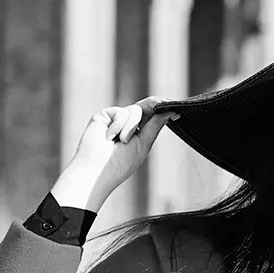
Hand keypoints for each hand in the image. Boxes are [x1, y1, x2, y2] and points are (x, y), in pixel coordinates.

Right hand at [53, 96, 175, 210]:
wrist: (97, 170)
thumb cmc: (120, 163)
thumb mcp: (144, 143)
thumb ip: (155, 125)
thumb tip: (172, 111)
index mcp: (139, 134)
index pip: (152, 117)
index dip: (162, 110)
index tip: (176, 105)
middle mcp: (127, 125)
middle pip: (145, 108)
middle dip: (155, 105)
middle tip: (166, 103)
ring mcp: (114, 120)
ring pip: (135, 110)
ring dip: (131, 127)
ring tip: (122, 142)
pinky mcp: (103, 116)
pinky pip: (120, 111)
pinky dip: (119, 125)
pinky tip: (109, 137)